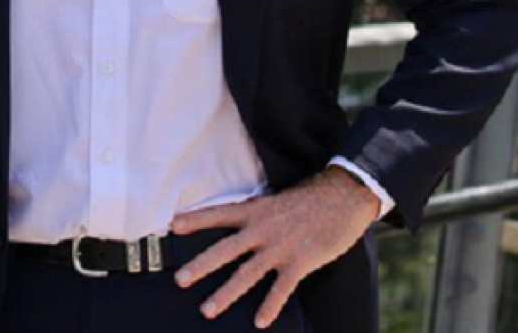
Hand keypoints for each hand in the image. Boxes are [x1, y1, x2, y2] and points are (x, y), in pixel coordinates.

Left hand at [171, 167, 380, 327]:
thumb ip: (257, 212)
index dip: (196, 219)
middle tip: (179, 280)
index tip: (173, 226)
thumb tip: (240, 220)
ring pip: (246, 274)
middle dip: (201, 266)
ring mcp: (280, 247)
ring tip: (207, 310)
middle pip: (224, 250)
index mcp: (255, 210)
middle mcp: (262, 229)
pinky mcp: (300, 262)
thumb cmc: (310, 197)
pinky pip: (281, 289)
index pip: (219, 213)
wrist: (344, 197)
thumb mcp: (276, 199)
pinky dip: (270, 306)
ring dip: (225, 294)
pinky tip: (260, 322)